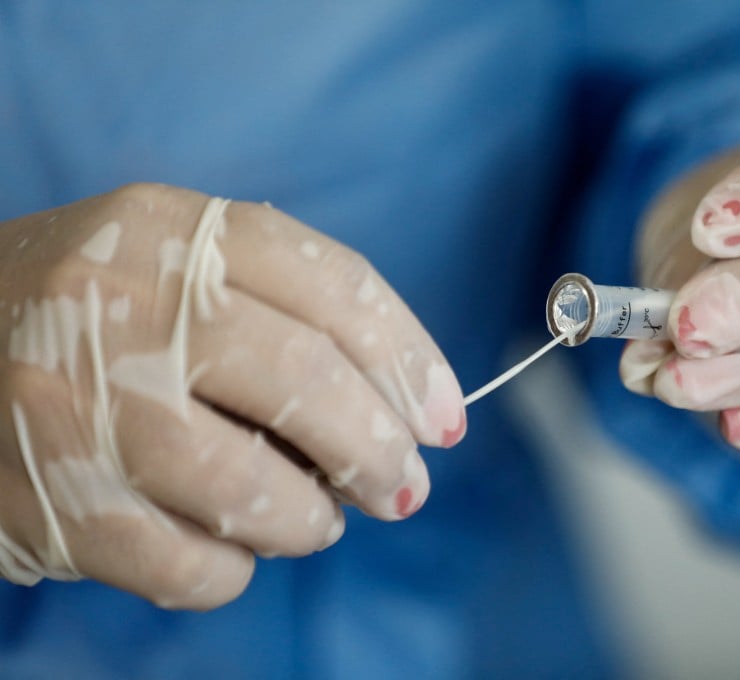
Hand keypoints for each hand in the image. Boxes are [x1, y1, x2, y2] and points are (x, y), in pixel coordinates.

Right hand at [0, 184, 464, 607]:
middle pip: (304, 383)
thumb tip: (416, 411)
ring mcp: (74, 403)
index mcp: (175, 230)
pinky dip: (234, 570)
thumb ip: (300, 314)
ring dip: (310, 520)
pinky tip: (230, 544)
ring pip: (250, 489)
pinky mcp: (47, 503)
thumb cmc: (114, 312)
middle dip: (378, 450)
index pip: (332, 285)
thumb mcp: (194, 270)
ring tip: (314, 517)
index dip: (409, 360)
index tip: (445, 420)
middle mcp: (119, 303)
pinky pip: (188, 566)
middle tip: (403, 486)